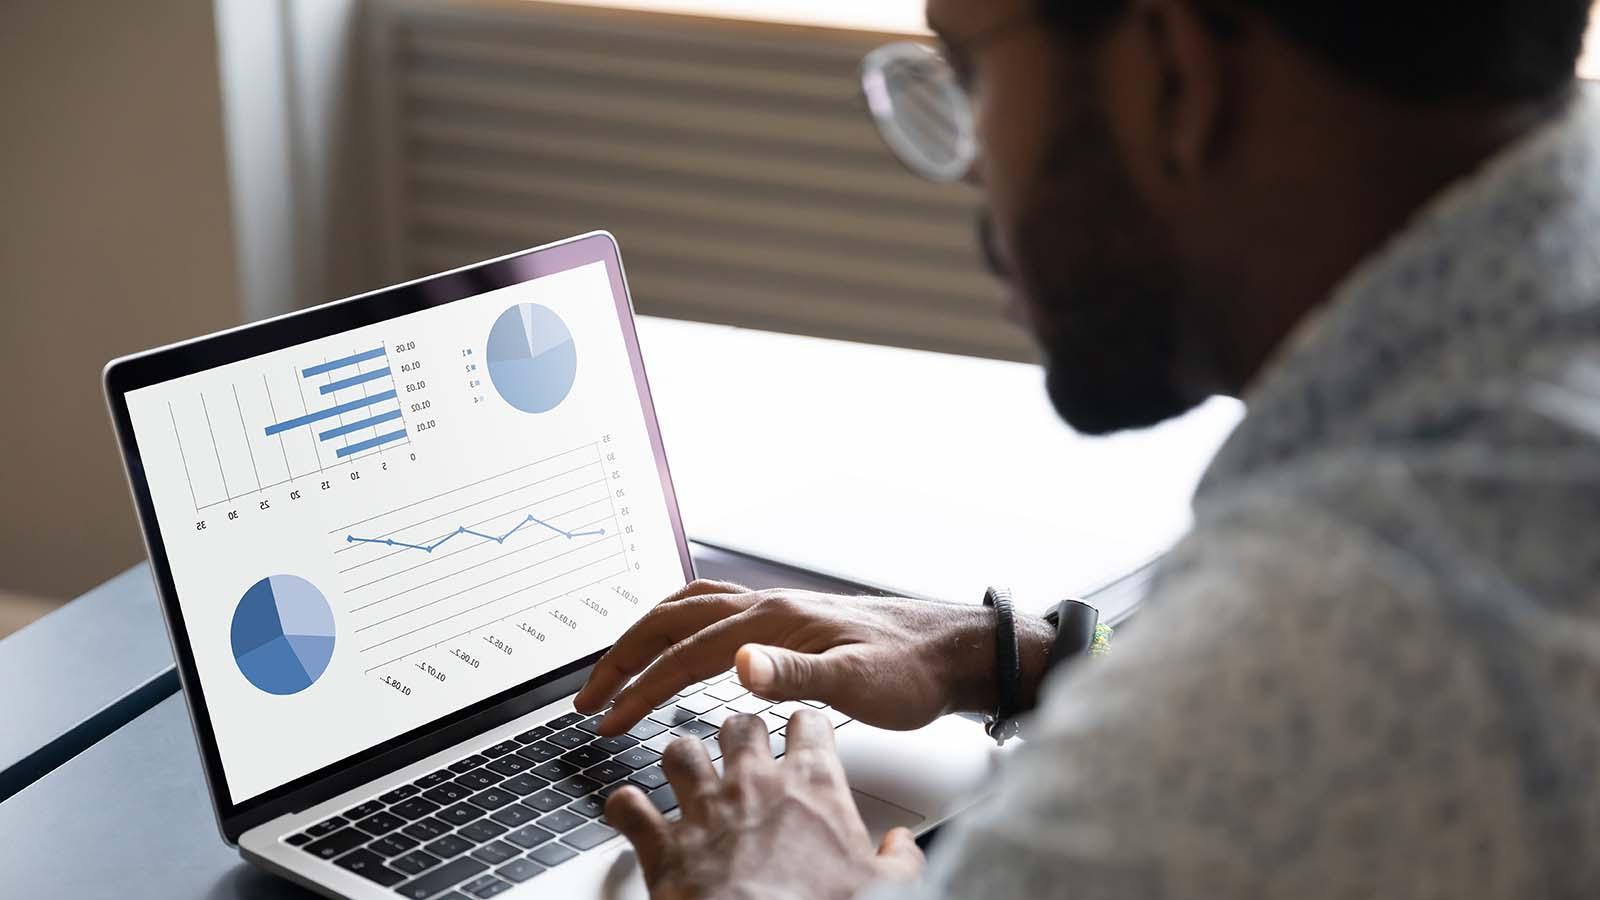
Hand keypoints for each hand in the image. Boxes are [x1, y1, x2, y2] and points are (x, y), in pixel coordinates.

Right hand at [574, 579, 1055, 735]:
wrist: (950, 650)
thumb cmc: (910, 670)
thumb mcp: (858, 682)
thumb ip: (796, 675)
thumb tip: (739, 664)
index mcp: (772, 620)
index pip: (684, 654)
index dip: (639, 688)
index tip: (606, 720)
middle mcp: (765, 607)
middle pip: (670, 622)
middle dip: (621, 659)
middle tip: (587, 698)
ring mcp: (774, 609)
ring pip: (686, 610)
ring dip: (643, 638)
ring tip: (615, 671)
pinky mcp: (786, 620)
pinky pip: (712, 610)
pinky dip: (678, 625)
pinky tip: (679, 644)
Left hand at [606, 711, 924, 899]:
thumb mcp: (884, 890)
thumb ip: (900, 860)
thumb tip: (904, 846)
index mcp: (811, 787)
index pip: (808, 723)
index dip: (804, 726)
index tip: (802, 733)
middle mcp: (753, 785)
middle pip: (738, 723)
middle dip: (738, 733)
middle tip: (741, 749)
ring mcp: (703, 810)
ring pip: (680, 750)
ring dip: (682, 760)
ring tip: (687, 772)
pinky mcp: (662, 845)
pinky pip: (628, 805)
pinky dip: (625, 808)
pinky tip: (631, 812)